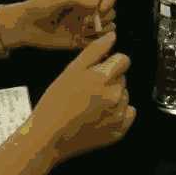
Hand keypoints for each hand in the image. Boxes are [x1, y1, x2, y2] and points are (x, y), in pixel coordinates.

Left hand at [0, 0, 116, 50]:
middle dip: (104, 18)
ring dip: (102, 31)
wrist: (23, 26)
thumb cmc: (38, 7)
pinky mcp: (80, 41)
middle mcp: (88, 11)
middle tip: (88, 23)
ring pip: (108, 28)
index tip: (100, 10)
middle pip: (111, 13)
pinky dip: (96, 43)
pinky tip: (83, 40)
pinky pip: (96, 43)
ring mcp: (85, 26)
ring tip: (85, 31)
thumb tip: (96, 4)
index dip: (108, 3)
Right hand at [29, 32, 134, 162]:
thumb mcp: (71, 70)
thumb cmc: (56, 101)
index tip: (98, 71)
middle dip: (110, 80)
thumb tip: (113, 36)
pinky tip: (100, 117)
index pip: (123, 60)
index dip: (111, 62)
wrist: (47, 138)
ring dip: (113, 96)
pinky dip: (118, 113)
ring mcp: (119, 116)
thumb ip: (95, 50)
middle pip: (122, 78)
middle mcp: (116, 96)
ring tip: (90, 105)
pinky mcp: (118, 132)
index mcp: (104, 78)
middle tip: (88, 90)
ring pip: (124, 96)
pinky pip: (127, 115)